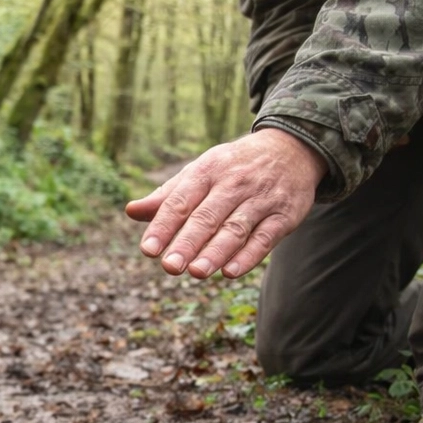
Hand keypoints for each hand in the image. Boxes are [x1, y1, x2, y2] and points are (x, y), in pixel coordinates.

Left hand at [125, 129, 326, 279]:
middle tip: (170, 267)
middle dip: (187, 242)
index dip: (163, 226)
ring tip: (197, 273)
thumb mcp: (200, 172)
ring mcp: (261, 199)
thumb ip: (167, 196)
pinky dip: (249, 256)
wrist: (292, 149)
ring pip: (236, 228)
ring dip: (216, 252)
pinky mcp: (285, 215)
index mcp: (207, 171)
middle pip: (207, 217)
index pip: (180, 201)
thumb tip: (131, 211)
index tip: (148, 250)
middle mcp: (234, 183)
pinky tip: (230, 272)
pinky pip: (265, 237)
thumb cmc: (233, 168)